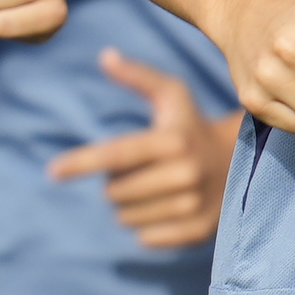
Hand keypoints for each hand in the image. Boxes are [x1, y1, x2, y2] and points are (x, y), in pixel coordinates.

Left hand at [50, 48, 232, 248]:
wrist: (242, 163)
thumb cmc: (191, 126)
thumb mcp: (172, 94)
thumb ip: (138, 76)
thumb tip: (105, 56)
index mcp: (173, 139)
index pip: (116, 154)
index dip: (80, 162)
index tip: (52, 172)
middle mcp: (185, 173)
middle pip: (114, 191)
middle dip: (114, 182)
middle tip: (138, 170)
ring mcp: (193, 205)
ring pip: (126, 217)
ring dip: (127, 205)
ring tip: (152, 188)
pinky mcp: (198, 231)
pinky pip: (145, 238)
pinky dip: (145, 226)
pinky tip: (163, 209)